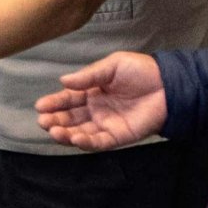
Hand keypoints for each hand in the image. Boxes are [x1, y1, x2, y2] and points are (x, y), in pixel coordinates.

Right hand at [36, 52, 167, 149]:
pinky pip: (98, 141)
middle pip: (71, 118)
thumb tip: (63, 81)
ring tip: (54, 131)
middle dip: (55, 120)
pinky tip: (75, 138)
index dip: (54, 102)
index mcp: (93, 91)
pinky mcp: (118, 136)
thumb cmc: (141, 71)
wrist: (167, 85)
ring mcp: (106, 124)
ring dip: (66, 133)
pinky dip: (86, 142)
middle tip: (43, 121)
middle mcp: (96, 109)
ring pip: (80, 132)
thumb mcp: (112, 65)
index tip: (40, 106)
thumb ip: (89, 75)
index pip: (69, 99)